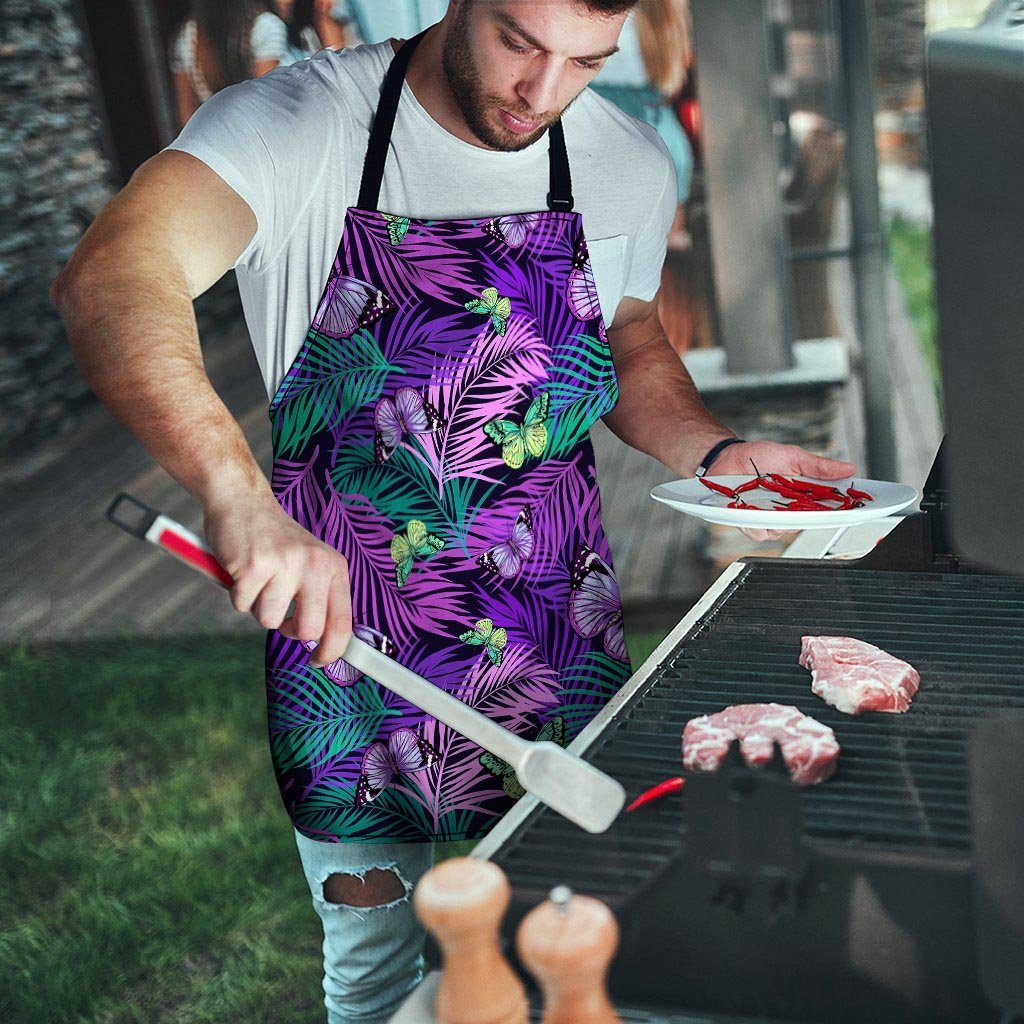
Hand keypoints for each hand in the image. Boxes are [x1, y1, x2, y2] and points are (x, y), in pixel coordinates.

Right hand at [202, 493, 352, 666]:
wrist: (243, 501)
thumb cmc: (275, 541)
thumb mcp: (310, 563)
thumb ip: (319, 597)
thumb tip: (324, 643)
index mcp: (333, 567)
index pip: (343, 622)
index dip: (332, 650)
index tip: (318, 661)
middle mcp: (315, 565)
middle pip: (308, 630)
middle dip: (289, 630)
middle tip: (279, 613)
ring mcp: (285, 564)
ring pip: (269, 620)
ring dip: (258, 606)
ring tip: (259, 579)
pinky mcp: (254, 566)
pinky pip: (242, 605)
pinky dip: (237, 594)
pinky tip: (242, 570)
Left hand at [707, 440, 856, 542]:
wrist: (727, 458)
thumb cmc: (759, 456)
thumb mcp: (793, 456)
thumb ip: (819, 466)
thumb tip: (848, 468)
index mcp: (804, 495)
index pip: (829, 508)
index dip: (843, 510)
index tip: (857, 509)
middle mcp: (790, 510)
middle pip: (809, 523)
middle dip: (810, 515)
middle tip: (805, 502)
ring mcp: (771, 518)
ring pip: (784, 531)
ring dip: (780, 518)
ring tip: (771, 499)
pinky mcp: (751, 523)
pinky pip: (760, 532)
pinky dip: (757, 522)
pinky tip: (753, 508)